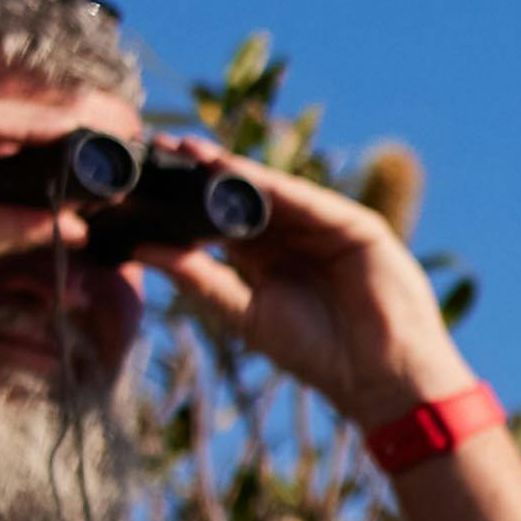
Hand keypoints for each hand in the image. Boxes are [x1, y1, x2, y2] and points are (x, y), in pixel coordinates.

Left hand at [146, 146, 472, 429]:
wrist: (380, 376)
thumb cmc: (318, 354)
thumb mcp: (246, 314)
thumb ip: (200, 281)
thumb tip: (143, 250)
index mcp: (266, 260)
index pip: (219, 219)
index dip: (183, 198)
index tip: (140, 179)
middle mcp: (295, 238)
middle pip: (242, 195)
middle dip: (201, 171)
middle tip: (155, 145)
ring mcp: (326, 229)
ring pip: (273, 191)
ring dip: (231, 169)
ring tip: (188, 150)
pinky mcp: (356, 226)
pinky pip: (308, 200)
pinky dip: (273, 185)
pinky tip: (238, 173)